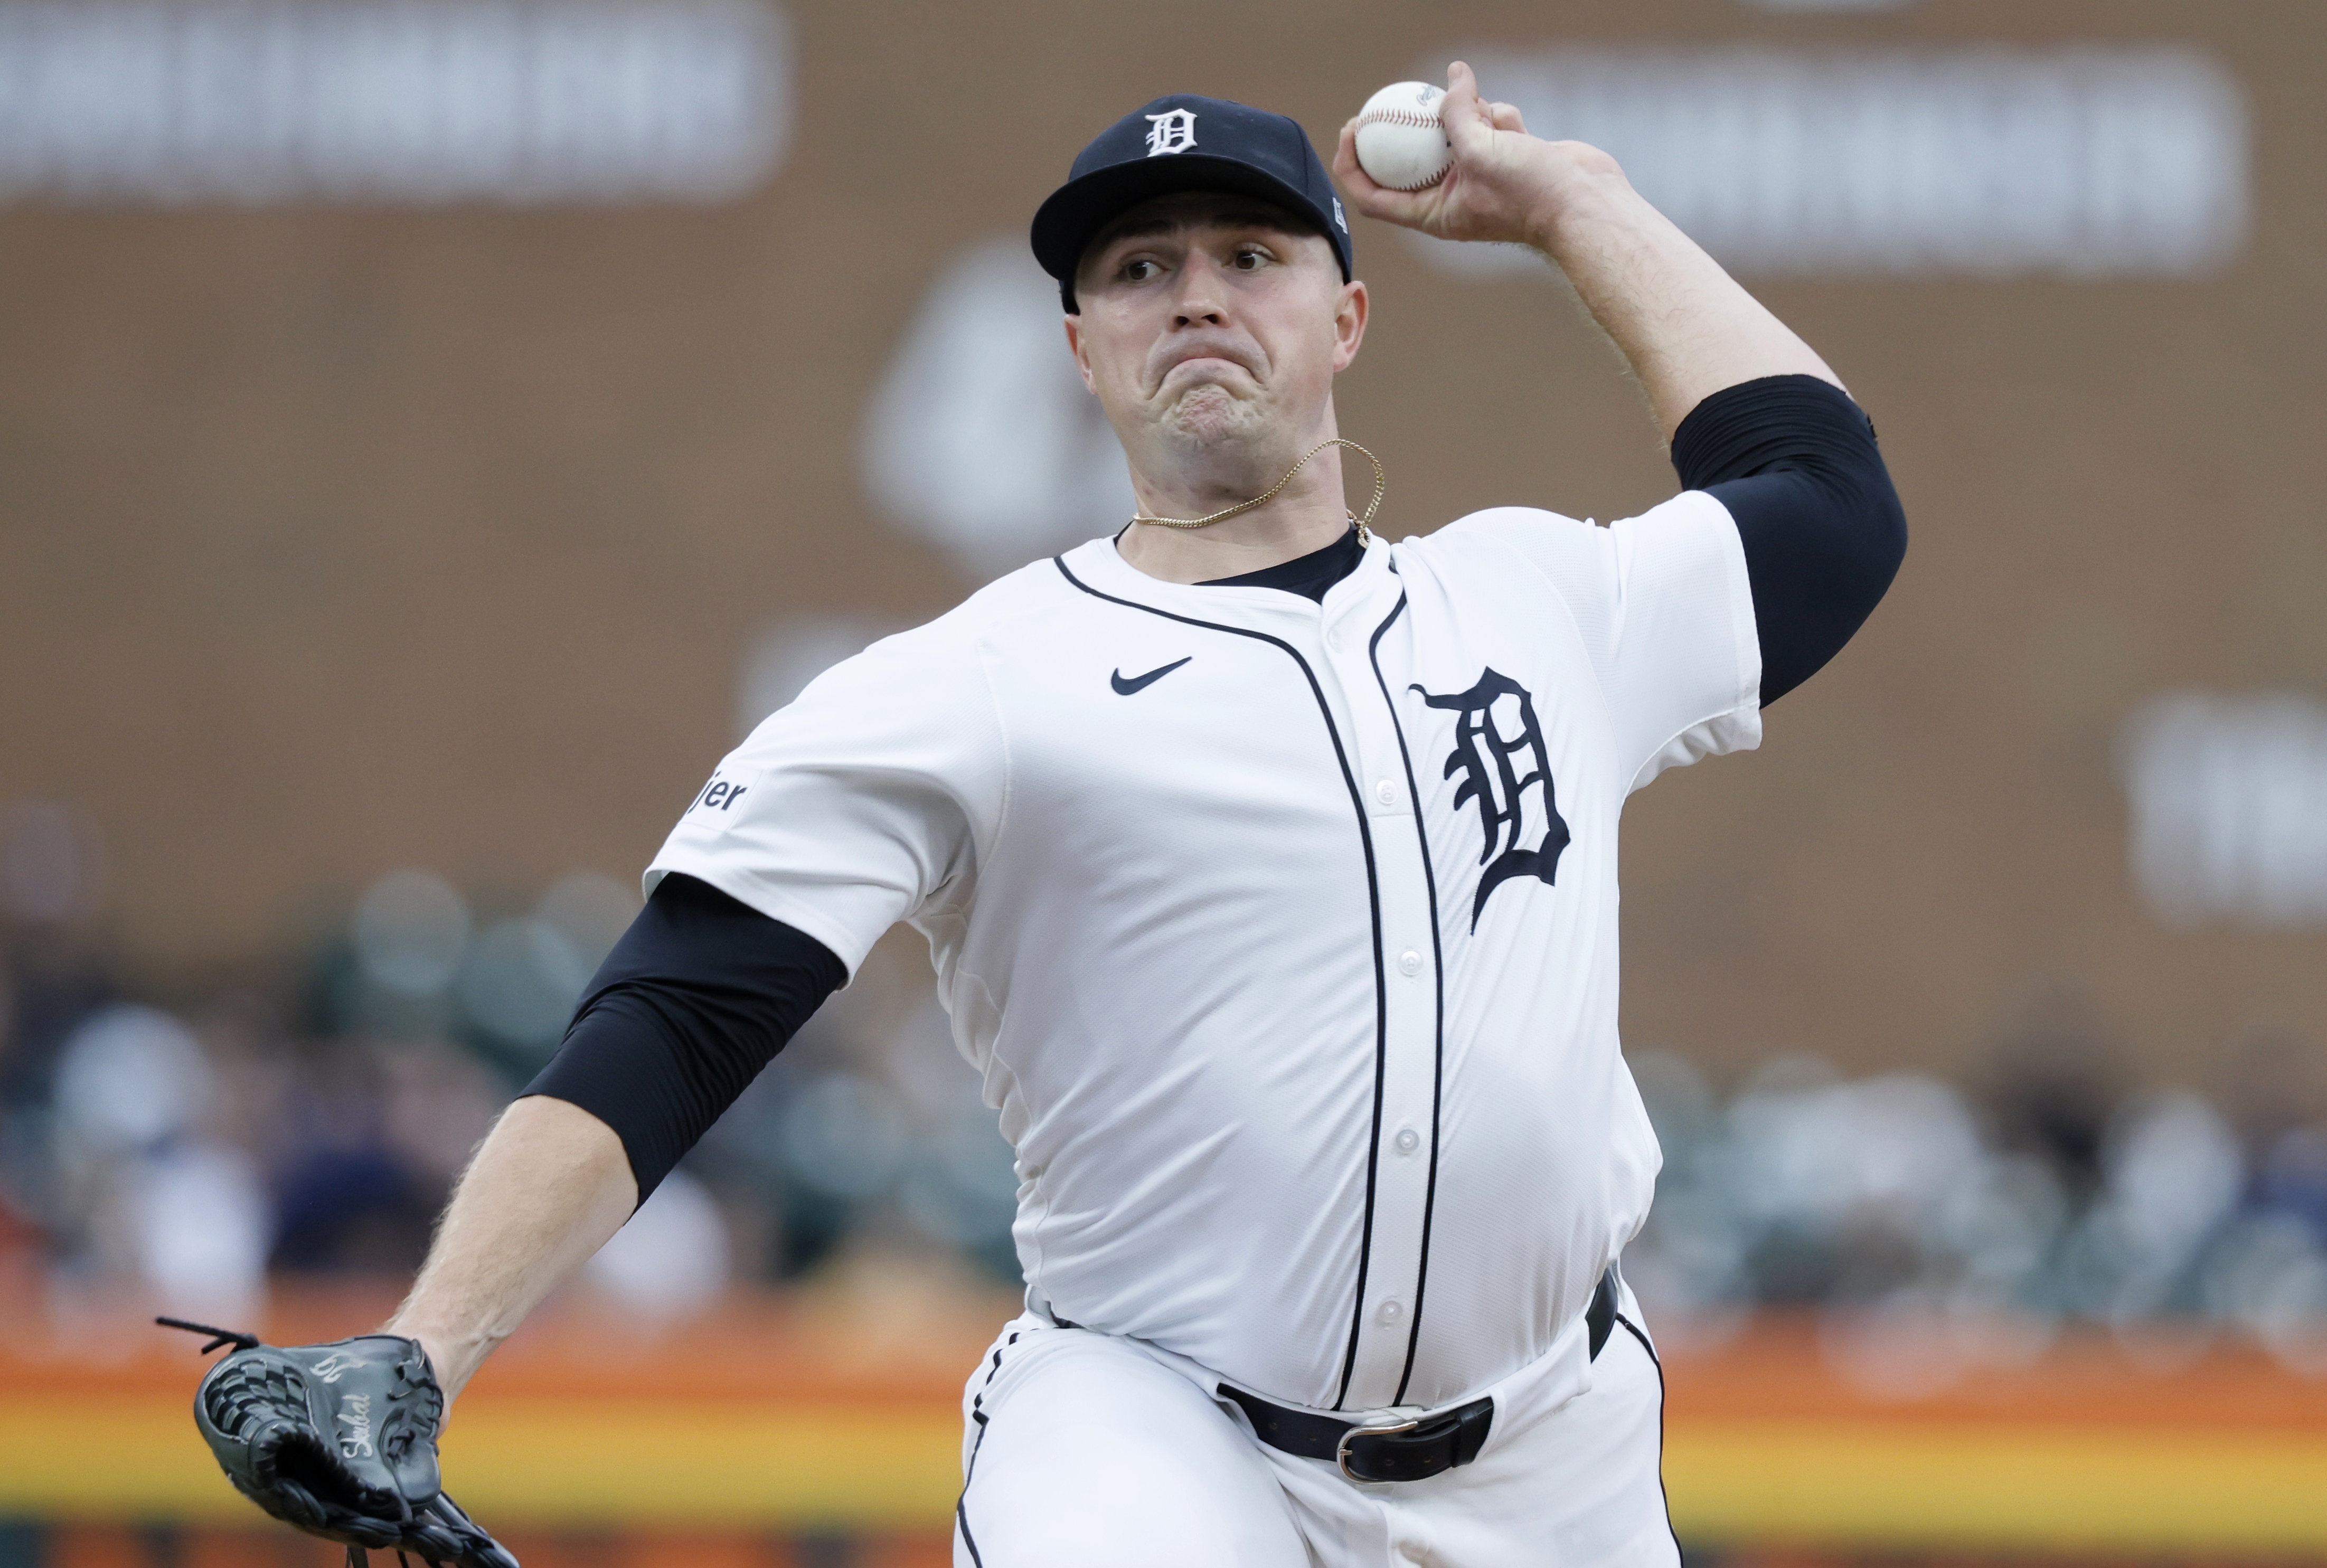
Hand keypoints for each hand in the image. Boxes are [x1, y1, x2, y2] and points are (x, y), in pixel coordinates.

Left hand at [1332, 60, 1622, 250]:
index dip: (1354, 165)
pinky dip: (1499, 117)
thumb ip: (1457, 112)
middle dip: (1406, 126)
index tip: (1352, 129)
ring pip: (1455, 131)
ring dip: (1468, 114)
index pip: (1375, 195)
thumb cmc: (1531, 193)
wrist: (1586, 203)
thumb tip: (1453, 76)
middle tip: (1392, 96)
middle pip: (1411, 158)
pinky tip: (1518, 126)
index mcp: (1434, 214)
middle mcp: (1452, 197)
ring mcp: (1480, 176)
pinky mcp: (1505, 156)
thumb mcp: (1482, 150)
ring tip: (1488, 117)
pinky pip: (1488, 125)